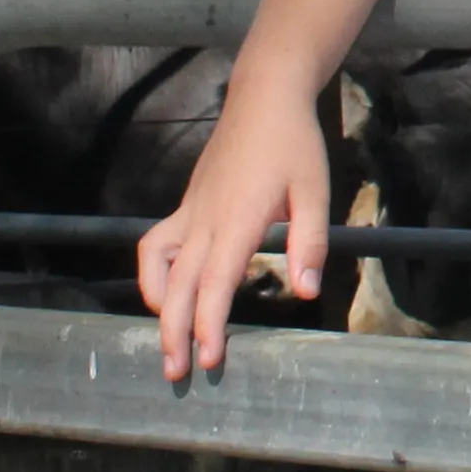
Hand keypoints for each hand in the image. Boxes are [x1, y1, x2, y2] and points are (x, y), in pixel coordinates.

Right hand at [138, 90, 333, 383]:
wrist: (264, 96)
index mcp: (239, 220)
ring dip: (158, 305)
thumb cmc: (295, 143)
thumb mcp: (315, 190)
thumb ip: (309, 243)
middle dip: (176, 333)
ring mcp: (191, 210)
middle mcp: (206, 219)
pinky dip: (155, 272)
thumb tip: (306, 292)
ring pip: (158, 266)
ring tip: (167, 339)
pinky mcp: (187, 204)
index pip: (217, 284)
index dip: (210, 325)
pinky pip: (158, 244)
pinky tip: (168, 290)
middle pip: (180, 286)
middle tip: (177, 374)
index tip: (210, 359)